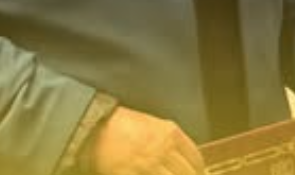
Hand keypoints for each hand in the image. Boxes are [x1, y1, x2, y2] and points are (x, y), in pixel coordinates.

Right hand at [87, 106, 203, 174]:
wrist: (96, 126)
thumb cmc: (122, 125)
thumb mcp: (153, 126)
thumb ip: (169, 140)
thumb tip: (181, 157)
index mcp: (171, 134)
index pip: (195, 158)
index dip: (198, 171)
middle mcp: (163, 149)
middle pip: (185, 173)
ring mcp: (148, 164)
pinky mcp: (130, 174)